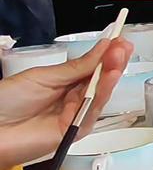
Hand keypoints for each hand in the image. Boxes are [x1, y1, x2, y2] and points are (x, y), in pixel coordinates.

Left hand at [0, 38, 130, 166]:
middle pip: (100, 80)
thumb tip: (102, 48)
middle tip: (123, 45)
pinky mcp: (75, 131)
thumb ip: (75, 68)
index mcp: (65, 84)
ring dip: (112, 74)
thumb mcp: (43, 77)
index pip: (93, 67)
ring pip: (101, 94)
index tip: (119, 39)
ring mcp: (75, 116)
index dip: (107, 54)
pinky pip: (93, 111)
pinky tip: (110, 76)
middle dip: (114, 61)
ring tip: (120, 56)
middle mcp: (74, 100)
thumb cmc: (6, 102)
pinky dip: (103, 93)